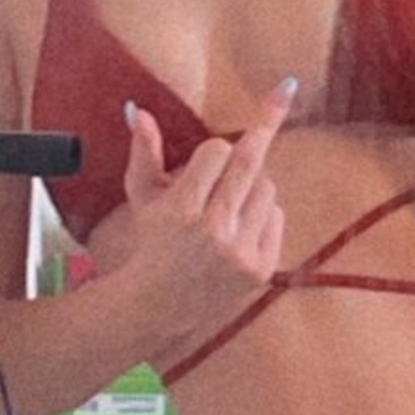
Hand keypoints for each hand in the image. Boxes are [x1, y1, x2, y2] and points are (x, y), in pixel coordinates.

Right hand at [121, 80, 289, 332]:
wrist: (159, 306)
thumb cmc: (152, 242)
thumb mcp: (142, 197)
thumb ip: (144, 151)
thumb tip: (138, 109)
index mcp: (181, 210)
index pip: (217, 150)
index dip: (214, 150)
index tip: (219, 147)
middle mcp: (213, 232)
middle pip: (250, 164)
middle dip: (250, 148)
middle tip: (262, 126)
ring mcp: (239, 254)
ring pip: (267, 188)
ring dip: (252, 185)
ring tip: (230, 201)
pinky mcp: (260, 270)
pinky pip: (277, 217)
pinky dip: (263, 213)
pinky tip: (240, 226)